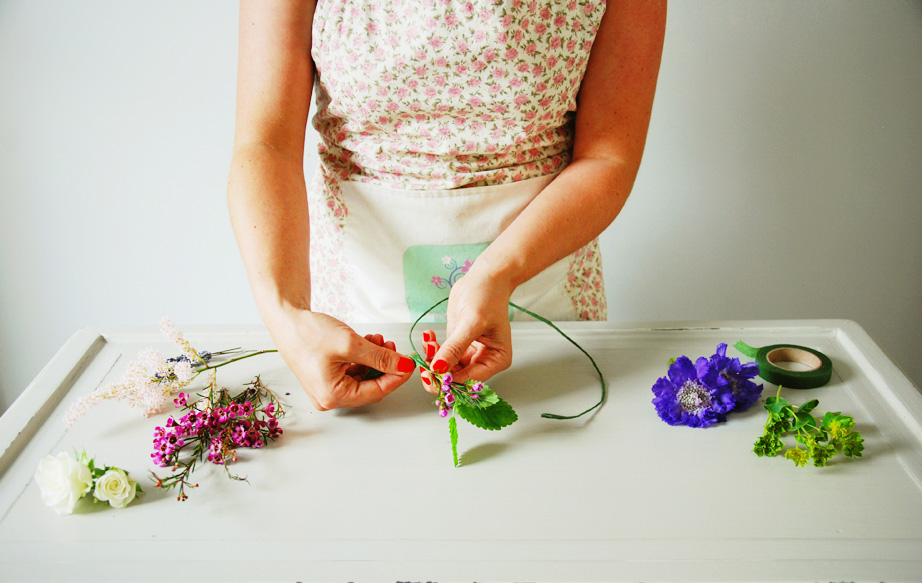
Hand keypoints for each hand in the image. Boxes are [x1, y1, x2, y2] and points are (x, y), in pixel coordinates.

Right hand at [264, 307, 414, 409]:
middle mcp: (328, 398)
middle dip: (385, 367)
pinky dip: (363, 359)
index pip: (376, 392)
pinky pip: (352, 373)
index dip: (396, 377)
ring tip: (378, 340)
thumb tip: (403, 366)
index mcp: (332, 395)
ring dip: (375, 361)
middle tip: (393, 347)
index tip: (409, 363)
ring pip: (363, 379)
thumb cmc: (308, 333)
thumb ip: (380, 357)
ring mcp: (326, 389)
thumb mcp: (350, 344)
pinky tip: (367, 343)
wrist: (286, 319)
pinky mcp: (326, 378)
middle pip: (370, 387)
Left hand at [421, 269, 512, 390]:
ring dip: (433, 358)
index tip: (431, 374)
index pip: (470, 380)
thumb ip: (455, 347)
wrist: (485, 277)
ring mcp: (469, 353)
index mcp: (496, 360)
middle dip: (438, 370)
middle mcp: (484, 360)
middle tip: (423, 363)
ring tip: (429, 341)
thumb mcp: (472, 322)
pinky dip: (431, 349)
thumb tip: (439, 368)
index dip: (449, 380)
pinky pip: (441, 355)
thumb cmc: (488, 295)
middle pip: (457, 378)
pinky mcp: (457, 344)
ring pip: (446, 368)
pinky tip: (429, 336)